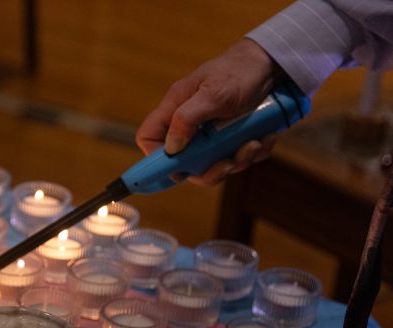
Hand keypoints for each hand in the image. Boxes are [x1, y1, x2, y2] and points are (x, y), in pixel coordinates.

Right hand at [136, 39, 279, 185]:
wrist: (273, 63)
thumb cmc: (239, 71)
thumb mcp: (213, 94)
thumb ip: (187, 119)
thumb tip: (171, 148)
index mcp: (176, 109)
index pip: (149, 137)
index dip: (156, 157)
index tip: (178, 168)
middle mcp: (190, 125)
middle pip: (184, 163)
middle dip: (209, 169)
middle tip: (229, 163)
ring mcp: (212, 134)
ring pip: (214, 164)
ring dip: (238, 160)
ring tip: (255, 143)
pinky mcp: (233, 137)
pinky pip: (238, 156)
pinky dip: (254, 152)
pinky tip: (265, 137)